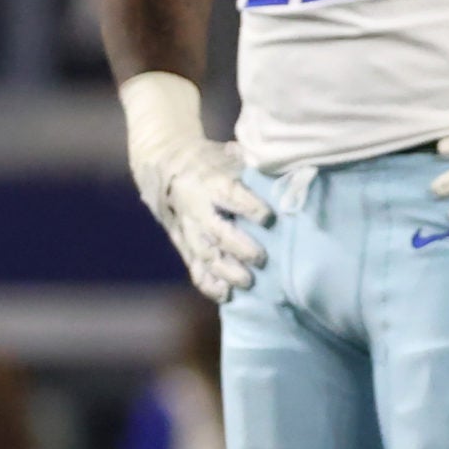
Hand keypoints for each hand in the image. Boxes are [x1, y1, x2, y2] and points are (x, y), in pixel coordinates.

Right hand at [142, 138, 271, 301]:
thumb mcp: (225, 153)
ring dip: (227, 271)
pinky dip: (209, 285)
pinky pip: (194, 269)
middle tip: (262, 258)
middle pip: (216, 232)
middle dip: (240, 247)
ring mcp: (188, 229)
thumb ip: (252, 164)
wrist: (161, 163)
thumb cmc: (207, 160)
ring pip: (205, 255)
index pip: (230, 195)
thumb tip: (287, 171)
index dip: (249, 207)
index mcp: (209, 180)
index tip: (269, 217)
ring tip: (249, 282)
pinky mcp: (184, 245)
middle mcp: (196, 207)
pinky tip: (227, 296)